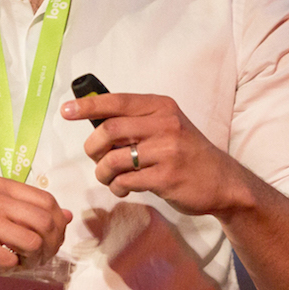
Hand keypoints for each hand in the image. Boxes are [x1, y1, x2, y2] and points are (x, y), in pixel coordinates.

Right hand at [0, 176, 71, 281]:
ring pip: (33, 242)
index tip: (49, 241)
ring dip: (32, 260)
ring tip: (18, 264)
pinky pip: (11, 261)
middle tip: (37, 258)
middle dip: (50, 245)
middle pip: (45, 221)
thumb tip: (66, 216)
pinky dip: (11, 270)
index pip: (47, 200)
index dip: (57, 225)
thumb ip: (25, 211)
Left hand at [63, 92, 253, 215]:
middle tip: (94, 158)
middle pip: (109, 130)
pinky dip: (117, 187)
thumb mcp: (167, 126)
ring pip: (114, 159)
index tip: (65, 112)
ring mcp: (167, 151)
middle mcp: (165, 124)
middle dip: (92, 147)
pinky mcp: (166, 177)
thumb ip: (137, 121)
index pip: (117, 101)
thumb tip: (93, 120)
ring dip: (103, 172)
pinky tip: (124, 188)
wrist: (223, 182)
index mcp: (161, 107)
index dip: (87, 106)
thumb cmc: (186, 153)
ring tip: (108, 178)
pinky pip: (126, 181)